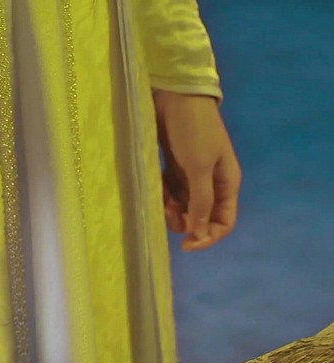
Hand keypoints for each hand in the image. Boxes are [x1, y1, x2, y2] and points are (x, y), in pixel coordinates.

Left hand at [154, 90, 242, 251]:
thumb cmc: (193, 131)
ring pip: (182, 207)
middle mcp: (212, 183)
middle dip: (184, 221)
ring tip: (159, 198)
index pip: (223, 223)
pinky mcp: (175, 168)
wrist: (175, 97)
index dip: (207, 237)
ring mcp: (192, 176)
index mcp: (227, 184)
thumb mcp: (199, 168)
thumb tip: (200, 234)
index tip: (186, 245)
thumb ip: (201, 201)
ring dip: (170, 209)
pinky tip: (155, 186)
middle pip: (200, 218)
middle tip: (166, 211)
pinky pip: (169, 192)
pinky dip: (162, 195)